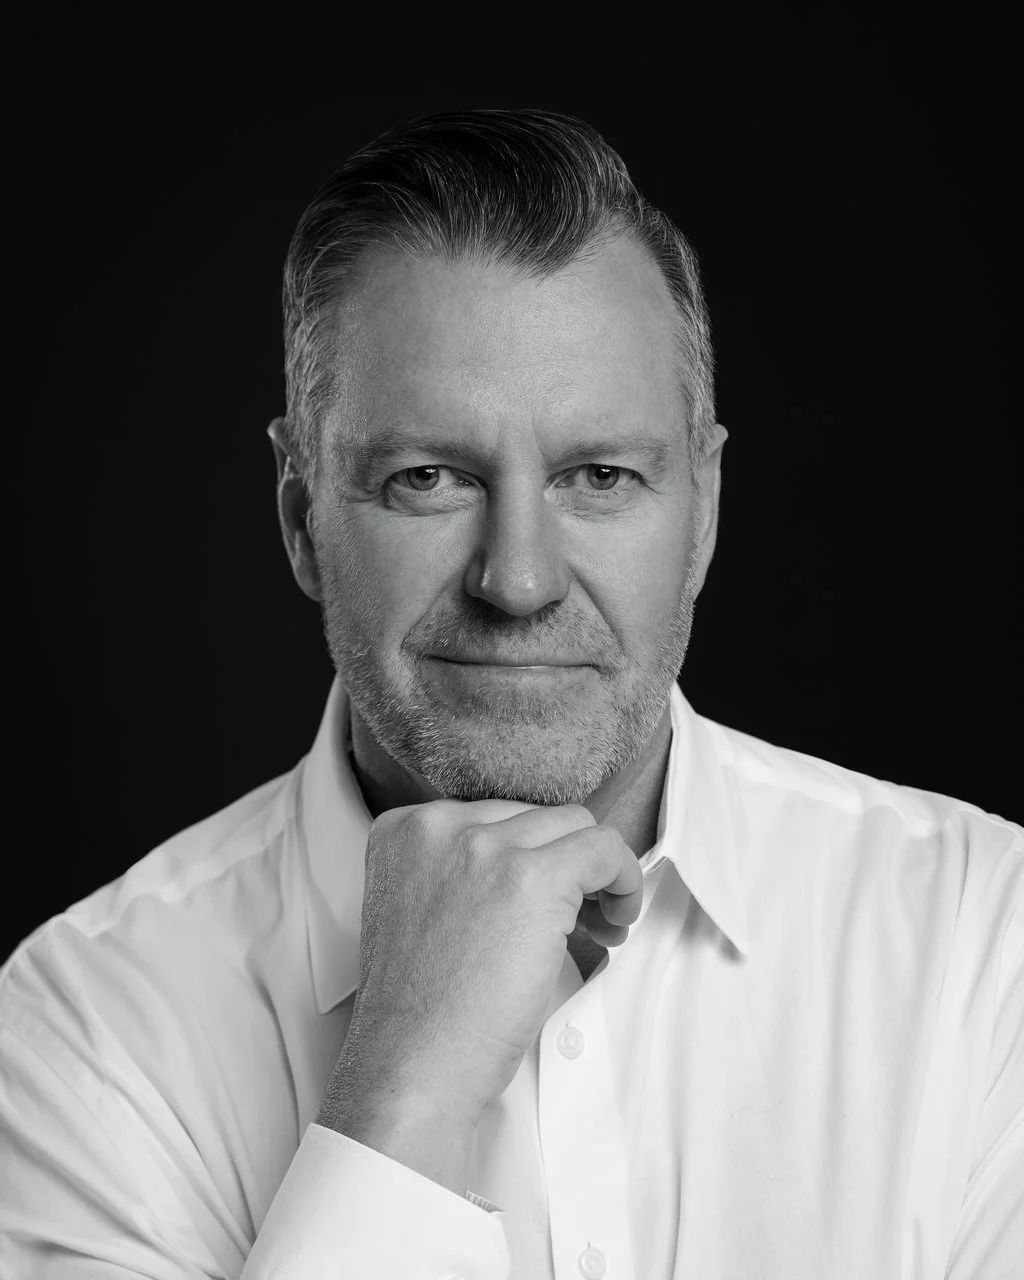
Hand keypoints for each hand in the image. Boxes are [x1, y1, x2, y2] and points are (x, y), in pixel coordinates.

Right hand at [318, 799, 642, 1190]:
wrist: (413, 1065)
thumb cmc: (418, 1013)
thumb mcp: (417, 912)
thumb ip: (457, 872)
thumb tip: (537, 863)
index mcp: (404, 830)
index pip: (492, 817)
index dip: (525, 859)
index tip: (538, 902)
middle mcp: (440, 826)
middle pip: (534, 818)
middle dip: (561, 864)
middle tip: (576, 920)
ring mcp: (485, 846)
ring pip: (574, 825)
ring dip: (595, 872)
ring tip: (599, 926)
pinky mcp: (532, 876)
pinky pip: (604, 848)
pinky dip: (624, 878)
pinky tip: (617, 918)